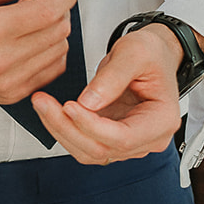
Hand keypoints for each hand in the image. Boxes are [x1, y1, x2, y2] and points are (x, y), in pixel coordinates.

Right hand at [0, 0, 76, 105]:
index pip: (48, 10)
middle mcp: (1, 60)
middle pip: (58, 29)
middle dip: (58, 7)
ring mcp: (9, 82)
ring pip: (59, 49)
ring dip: (55, 29)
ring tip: (31, 18)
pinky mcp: (14, 94)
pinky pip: (52, 69)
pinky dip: (51, 50)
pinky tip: (33, 39)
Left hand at [31, 23, 187, 164]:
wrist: (153, 55)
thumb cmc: (151, 53)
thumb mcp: (135, 52)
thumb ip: (113, 77)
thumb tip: (88, 102)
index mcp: (161, 120)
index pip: (123, 138)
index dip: (91, 125)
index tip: (68, 105)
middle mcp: (147, 139)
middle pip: (101, 149)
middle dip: (67, 128)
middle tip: (43, 102)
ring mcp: (129, 142)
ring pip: (88, 151)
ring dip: (61, 130)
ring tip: (42, 104)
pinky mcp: (110, 137)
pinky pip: (83, 142)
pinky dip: (64, 129)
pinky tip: (50, 110)